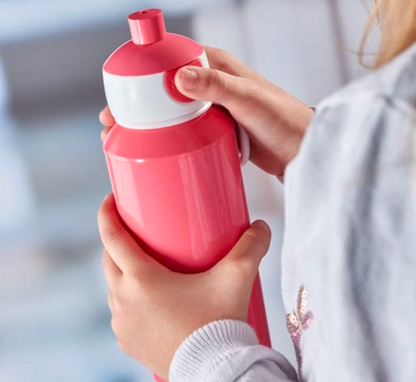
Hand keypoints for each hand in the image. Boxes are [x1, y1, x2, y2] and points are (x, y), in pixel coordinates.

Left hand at [98, 194, 270, 379]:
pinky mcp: (128, 341)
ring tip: (143, 263)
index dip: (107, 213)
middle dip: (116, 240)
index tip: (111, 199)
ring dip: (121, 270)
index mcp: (141, 279)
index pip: (112, 237)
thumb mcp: (236, 279)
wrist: (213, 373)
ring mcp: (123, 323)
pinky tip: (145, 296)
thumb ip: (251, 247)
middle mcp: (124, 300)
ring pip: (113, 286)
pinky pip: (120, 310)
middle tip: (136, 231)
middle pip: (109, 259)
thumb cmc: (218, 325)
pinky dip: (127, 296)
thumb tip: (261, 227)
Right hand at [100, 47, 312, 178]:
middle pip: (163, 87)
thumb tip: (177, 76)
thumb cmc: (283, 120)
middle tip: (114, 123)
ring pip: (171, 110)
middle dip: (137, 102)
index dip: (142, 69)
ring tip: (126, 139)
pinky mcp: (214, 129)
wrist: (301, 149)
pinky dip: (167, 136)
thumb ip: (217, 86)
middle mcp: (210, 83)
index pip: (170, 56)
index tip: (120, 89)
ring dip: (149, 122)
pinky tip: (154, 149)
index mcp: (215, 66)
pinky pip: (184, 128)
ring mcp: (211, 108)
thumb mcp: (249, 100)